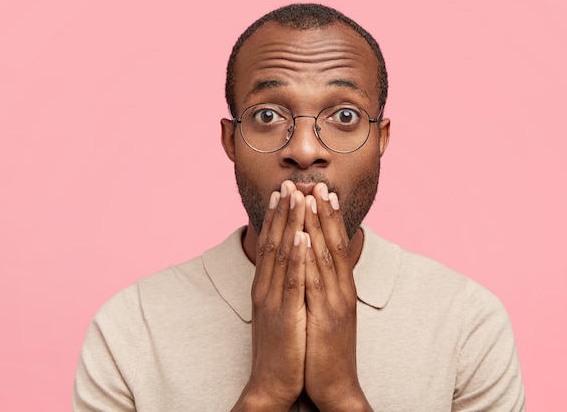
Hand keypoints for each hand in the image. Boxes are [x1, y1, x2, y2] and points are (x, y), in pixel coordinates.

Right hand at [233, 181, 308, 410]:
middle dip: (283, 212)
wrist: (272, 383)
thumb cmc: (281, 347)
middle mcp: (265, 288)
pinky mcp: (284, 315)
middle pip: (273, 242)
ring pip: (281, 255)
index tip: (284, 192)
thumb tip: (290, 268)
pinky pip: (291, 280)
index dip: (278, 217)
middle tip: (289, 183)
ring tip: (297, 197)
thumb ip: (282, 289)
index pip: (271, 244)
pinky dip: (296, 256)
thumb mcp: (279, 311)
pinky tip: (301, 236)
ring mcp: (273, 300)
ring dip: (290, 224)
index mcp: (265, 287)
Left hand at [302, 183, 372, 410]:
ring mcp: (335, 303)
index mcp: (342, 289)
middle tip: (317, 185)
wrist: (335, 386)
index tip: (323, 194)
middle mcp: (342, 291)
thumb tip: (316, 269)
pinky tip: (302, 236)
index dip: (331, 219)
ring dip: (317, 225)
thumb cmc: (327, 349)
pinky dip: (310, 256)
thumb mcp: (328, 314)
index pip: (337, 246)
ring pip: (326, 256)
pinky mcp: (326, 317)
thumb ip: (325, 291)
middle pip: (334, 244)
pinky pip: (315, 281)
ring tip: (310, 199)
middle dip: (325, 213)